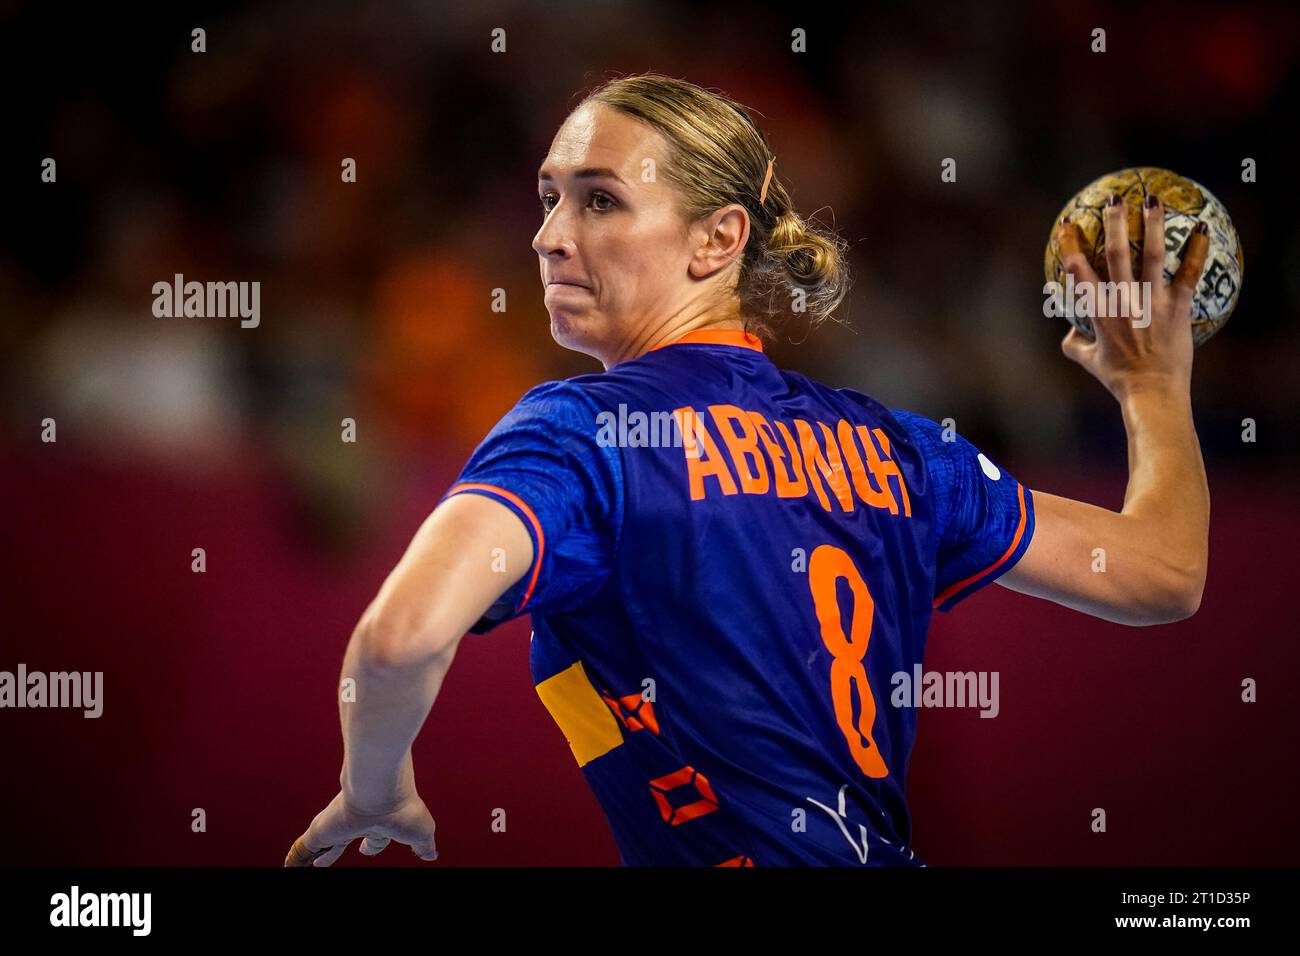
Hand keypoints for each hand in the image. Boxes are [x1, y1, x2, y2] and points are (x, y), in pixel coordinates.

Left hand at [283, 789, 438, 866]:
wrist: (379, 787)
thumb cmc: (402, 807)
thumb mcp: (421, 832)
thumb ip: (424, 845)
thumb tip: (431, 855)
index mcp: (381, 821)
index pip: (375, 838)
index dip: (372, 847)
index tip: (367, 851)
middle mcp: (357, 821)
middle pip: (343, 841)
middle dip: (336, 852)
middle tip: (327, 861)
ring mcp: (337, 824)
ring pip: (322, 843)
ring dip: (314, 855)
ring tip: (304, 865)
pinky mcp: (320, 830)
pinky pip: (303, 849)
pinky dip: (295, 859)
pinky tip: (289, 867)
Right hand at [1057, 194, 1209, 400]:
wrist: (1152, 392)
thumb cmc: (1119, 379)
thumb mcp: (1089, 362)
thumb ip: (1073, 343)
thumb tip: (1067, 330)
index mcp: (1099, 311)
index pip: (1079, 271)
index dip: (1071, 245)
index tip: (1068, 224)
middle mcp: (1124, 301)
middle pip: (1117, 253)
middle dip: (1114, 223)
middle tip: (1114, 199)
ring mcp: (1152, 302)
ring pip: (1152, 254)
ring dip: (1153, 224)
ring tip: (1153, 200)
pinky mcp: (1177, 307)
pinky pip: (1189, 273)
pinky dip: (1196, 249)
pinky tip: (1201, 227)